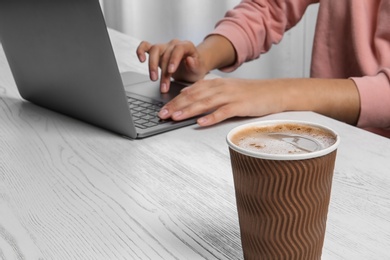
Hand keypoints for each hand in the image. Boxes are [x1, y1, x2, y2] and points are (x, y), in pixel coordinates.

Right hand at [136, 39, 208, 92]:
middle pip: (166, 54)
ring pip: (154, 50)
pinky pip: (146, 46)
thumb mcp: (199, 69)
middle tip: (163, 85)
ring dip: (152, 65)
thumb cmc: (196, 68)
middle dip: (164, 72)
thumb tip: (189, 60)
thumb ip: (195, 65)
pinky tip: (141, 59)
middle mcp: (175, 44)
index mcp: (187, 46)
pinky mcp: (157, 51)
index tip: (171, 71)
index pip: (179, 48)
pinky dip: (141, 51)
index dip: (174, 59)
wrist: (192, 68)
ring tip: (153, 79)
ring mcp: (165, 47)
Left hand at [158, 78, 286, 125]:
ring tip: (175, 117)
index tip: (162, 108)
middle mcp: (221, 88)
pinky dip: (211, 117)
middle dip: (176, 105)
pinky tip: (201, 122)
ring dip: (189, 110)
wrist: (274, 91)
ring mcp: (231, 96)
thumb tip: (189, 98)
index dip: (175, 100)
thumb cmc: (250, 93)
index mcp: (216, 84)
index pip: (191, 91)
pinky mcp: (241, 105)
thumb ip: (208, 93)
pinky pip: (224, 111)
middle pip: (194, 96)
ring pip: (205, 102)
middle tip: (162, 114)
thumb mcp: (227, 90)